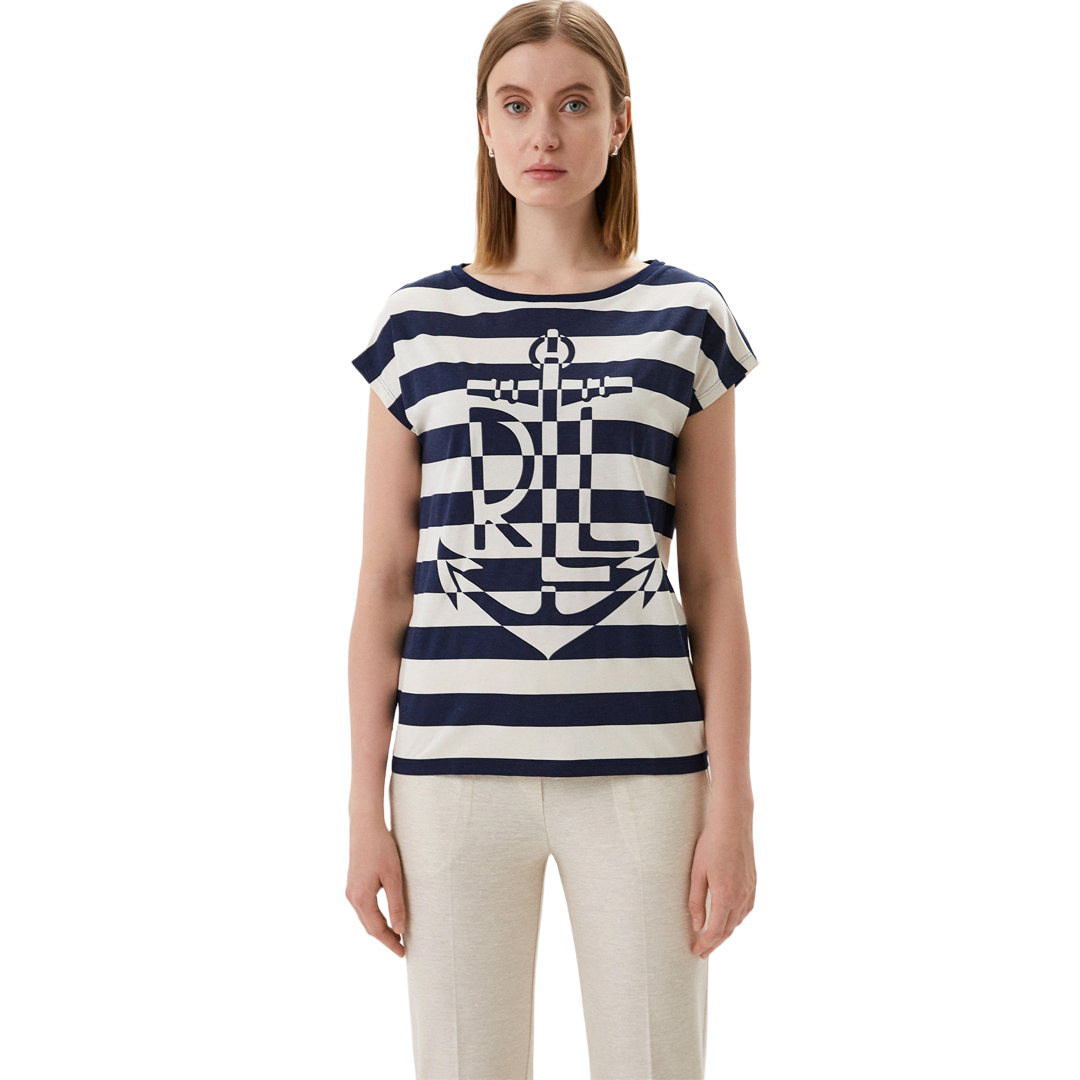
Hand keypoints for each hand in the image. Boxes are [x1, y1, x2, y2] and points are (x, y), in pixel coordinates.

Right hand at [345, 820, 406, 957]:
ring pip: (365, 918)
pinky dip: (375, 917)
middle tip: (402, 948)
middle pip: (369, 927)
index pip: (376, 930)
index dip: (390, 943)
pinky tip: (386, 917)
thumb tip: (399, 929)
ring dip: (380, 928)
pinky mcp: (353, 884)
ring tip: (397, 935)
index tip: (402, 954)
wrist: (365, 826)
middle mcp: (352, 897)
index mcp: (361, 898)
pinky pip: (364, 908)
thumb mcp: (393, 877)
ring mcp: (351, 891)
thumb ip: (396, 904)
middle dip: (385, 938)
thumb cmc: (381, 848)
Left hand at [688, 802, 755, 958]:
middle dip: (715, 943)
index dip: (706, 944)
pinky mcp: (753, 883)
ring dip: (726, 933)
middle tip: (702, 951)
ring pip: (738, 921)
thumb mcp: (697, 872)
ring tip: (713, 938)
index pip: (716, 930)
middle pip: (728, 930)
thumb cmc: (711, 844)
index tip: (696, 951)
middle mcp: (741, 896)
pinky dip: (736, 919)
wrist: (734, 824)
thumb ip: (696, 901)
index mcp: (725, 895)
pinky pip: (746, 909)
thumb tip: (696, 925)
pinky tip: (729, 919)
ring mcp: (750, 890)